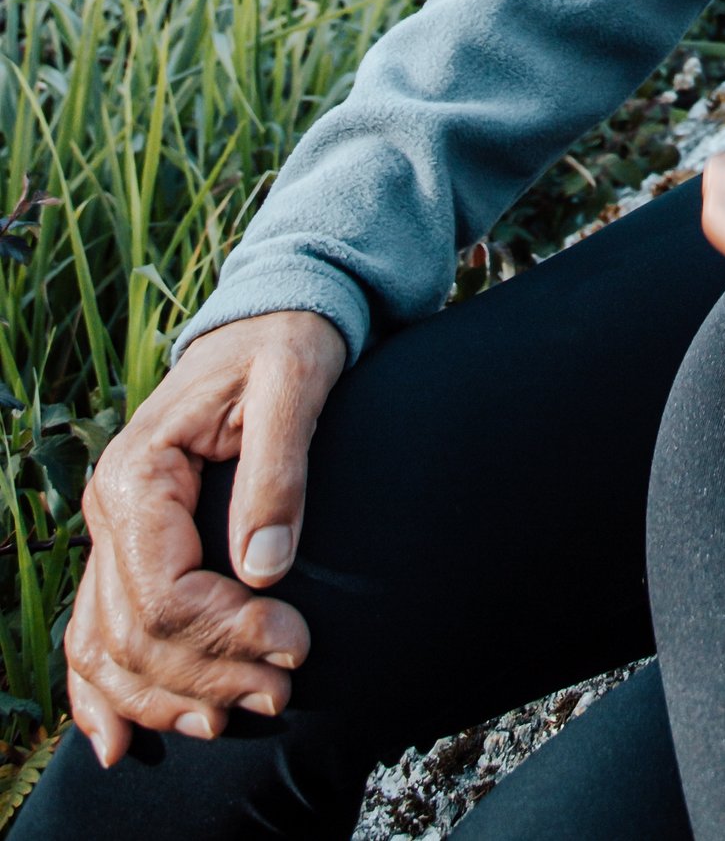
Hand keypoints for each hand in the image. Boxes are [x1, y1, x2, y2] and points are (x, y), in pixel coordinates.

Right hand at [66, 310, 346, 767]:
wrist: (270, 318)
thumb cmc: (288, 342)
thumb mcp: (295, 381)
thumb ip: (279, 470)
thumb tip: (266, 568)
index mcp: (139, 471)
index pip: (163, 591)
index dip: (225, 634)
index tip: (294, 644)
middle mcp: (109, 508)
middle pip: (135, 635)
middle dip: (207, 676)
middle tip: (281, 690)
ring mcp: (111, 534)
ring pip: (109, 649)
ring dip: (166, 698)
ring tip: (235, 716)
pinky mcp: (128, 549)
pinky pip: (95, 634)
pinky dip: (103, 693)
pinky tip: (117, 740)